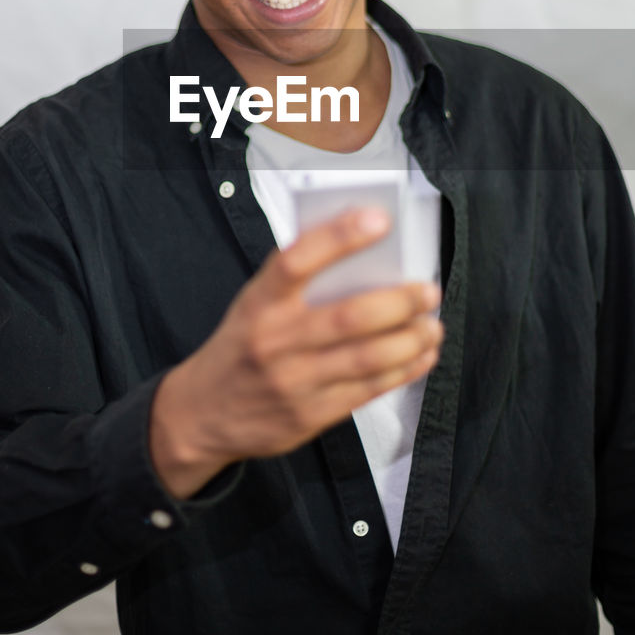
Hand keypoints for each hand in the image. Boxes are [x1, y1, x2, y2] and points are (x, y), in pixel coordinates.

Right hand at [149, 208, 442, 498]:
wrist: (201, 414)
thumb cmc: (242, 346)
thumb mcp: (253, 305)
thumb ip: (297, 284)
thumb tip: (367, 258)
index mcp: (259, 302)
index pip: (296, 260)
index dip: (339, 236)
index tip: (380, 219)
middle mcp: (274, 341)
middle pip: (349, 317)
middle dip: (399, 301)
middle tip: (428, 289)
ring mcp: (292, 382)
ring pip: (367, 358)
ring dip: (410, 340)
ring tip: (432, 325)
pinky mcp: (309, 415)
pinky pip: (368, 391)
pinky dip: (403, 371)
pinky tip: (421, 356)